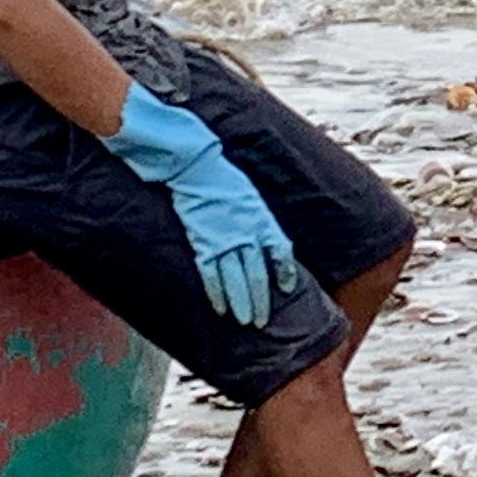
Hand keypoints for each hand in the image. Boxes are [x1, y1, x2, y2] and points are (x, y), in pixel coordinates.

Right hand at [107, 84, 297, 328]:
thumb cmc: (213, 167)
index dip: (283, 269)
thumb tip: (253, 222)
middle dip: (261, 298)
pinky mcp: (200, 236)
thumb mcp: (239, 186)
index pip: (278, 246)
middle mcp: (244, 225)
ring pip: (236, 276)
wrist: (188, 155)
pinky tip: (219, 308)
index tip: (289, 288)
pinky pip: (210, 271)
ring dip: (242, 301)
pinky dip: (215, 292)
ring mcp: (222, 233)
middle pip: (257, 270)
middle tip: (263, 321)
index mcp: (256, 211)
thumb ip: (248, 208)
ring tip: (246, 321)